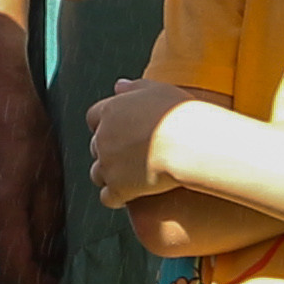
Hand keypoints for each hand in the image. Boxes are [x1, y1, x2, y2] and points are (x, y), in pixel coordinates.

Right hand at [0, 14, 63, 283]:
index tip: (56, 283)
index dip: (39, 283)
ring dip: (11, 254)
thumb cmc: (18, 119)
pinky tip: (19, 222)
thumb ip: (47, 213)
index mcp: (1, 210)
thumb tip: (51, 251)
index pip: (16, 270)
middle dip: (25, 271)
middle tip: (50, 265)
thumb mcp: (45, 167)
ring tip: (39, 245)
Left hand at [88, 77, 200, 207]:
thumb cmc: (179, 115)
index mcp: (110, 111)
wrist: (189, 144)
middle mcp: (103, 137)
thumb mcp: (159, 90)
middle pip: (96, 147)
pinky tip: (131, 195)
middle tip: (132, 156)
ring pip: (97, 174)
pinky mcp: (118, 188)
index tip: (121, 132)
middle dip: (109, 152)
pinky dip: (117, 198)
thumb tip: (118, 86)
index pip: (93, 118)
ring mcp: (109, 164)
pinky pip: (108, 198)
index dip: (105, 126)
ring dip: (110, 176)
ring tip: (131, 178)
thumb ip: (135, 87)